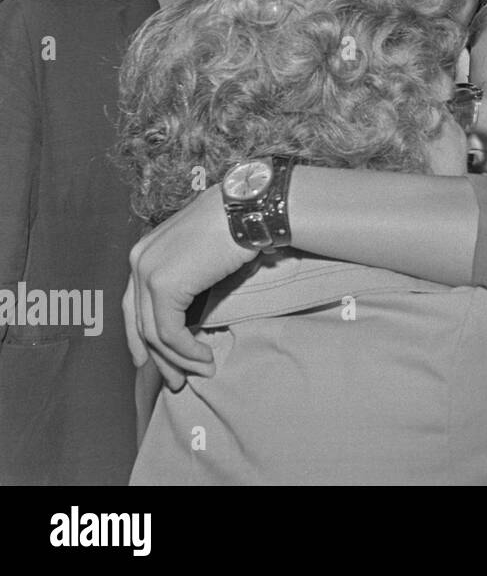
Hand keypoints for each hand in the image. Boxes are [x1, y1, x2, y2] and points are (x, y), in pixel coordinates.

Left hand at [123, 183, 255, 389]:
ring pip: (154, 333)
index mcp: (145, 250)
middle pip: (140, 322)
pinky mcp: (164, 287)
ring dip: (178, 359)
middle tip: (177, 380)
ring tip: (201, 372)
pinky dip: (186, 352)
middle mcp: (138, 260)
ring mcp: (147, 273)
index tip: (154, 360)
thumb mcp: (204, 250)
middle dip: (159, 357)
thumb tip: (195, 301)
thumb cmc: (237, 224)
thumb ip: (190, 272)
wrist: (248, 209)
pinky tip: (204, 358)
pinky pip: (170, 333)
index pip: (135, 304)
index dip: (141, 337)